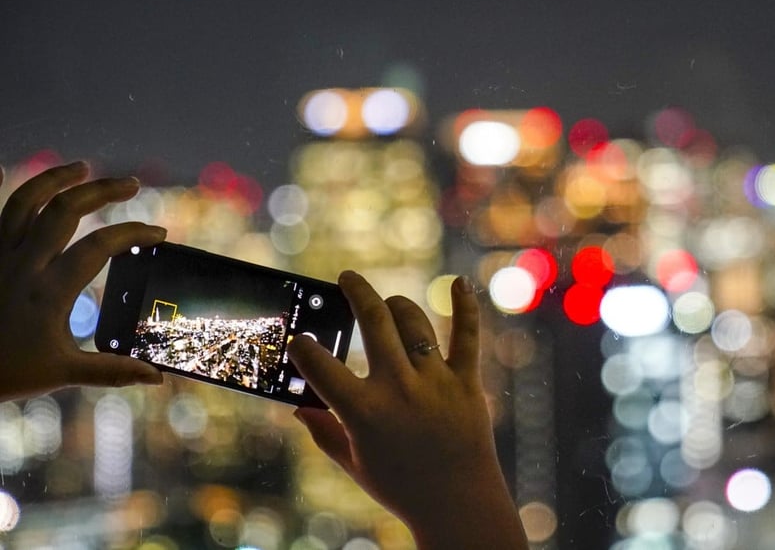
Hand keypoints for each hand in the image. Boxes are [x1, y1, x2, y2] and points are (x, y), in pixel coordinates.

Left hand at [0, 161, 166, 401]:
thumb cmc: (7, 373)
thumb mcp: (61, 373)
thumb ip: (112, 370)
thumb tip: (156, 377)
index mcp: (49, 291)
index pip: (100, 246)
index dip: (133, 233)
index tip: (158, 232)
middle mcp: (23, 264)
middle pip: (65, 209)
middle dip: (103, 190)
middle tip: (131, 183)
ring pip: (25, 200)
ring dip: (56, 178)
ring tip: (82, 168)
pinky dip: (1, 189)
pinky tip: (6, 173)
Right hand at [288, 271, 527, 549]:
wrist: (458, 505)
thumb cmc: (401, 486)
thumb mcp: (354, 463)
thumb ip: (324, 431)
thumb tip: (298, 407)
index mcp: (364, 411)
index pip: (320, 366)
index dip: (303, 348)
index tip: (299, 339)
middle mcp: (399, 388)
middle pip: (373, 321)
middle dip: (356, 291)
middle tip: (347, 278)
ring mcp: (435, 381)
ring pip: (413, 322)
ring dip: (396, 304)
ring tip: (386, 303)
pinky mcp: (467, 382)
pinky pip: (467, 337)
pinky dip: (466, 308)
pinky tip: (460, 283)